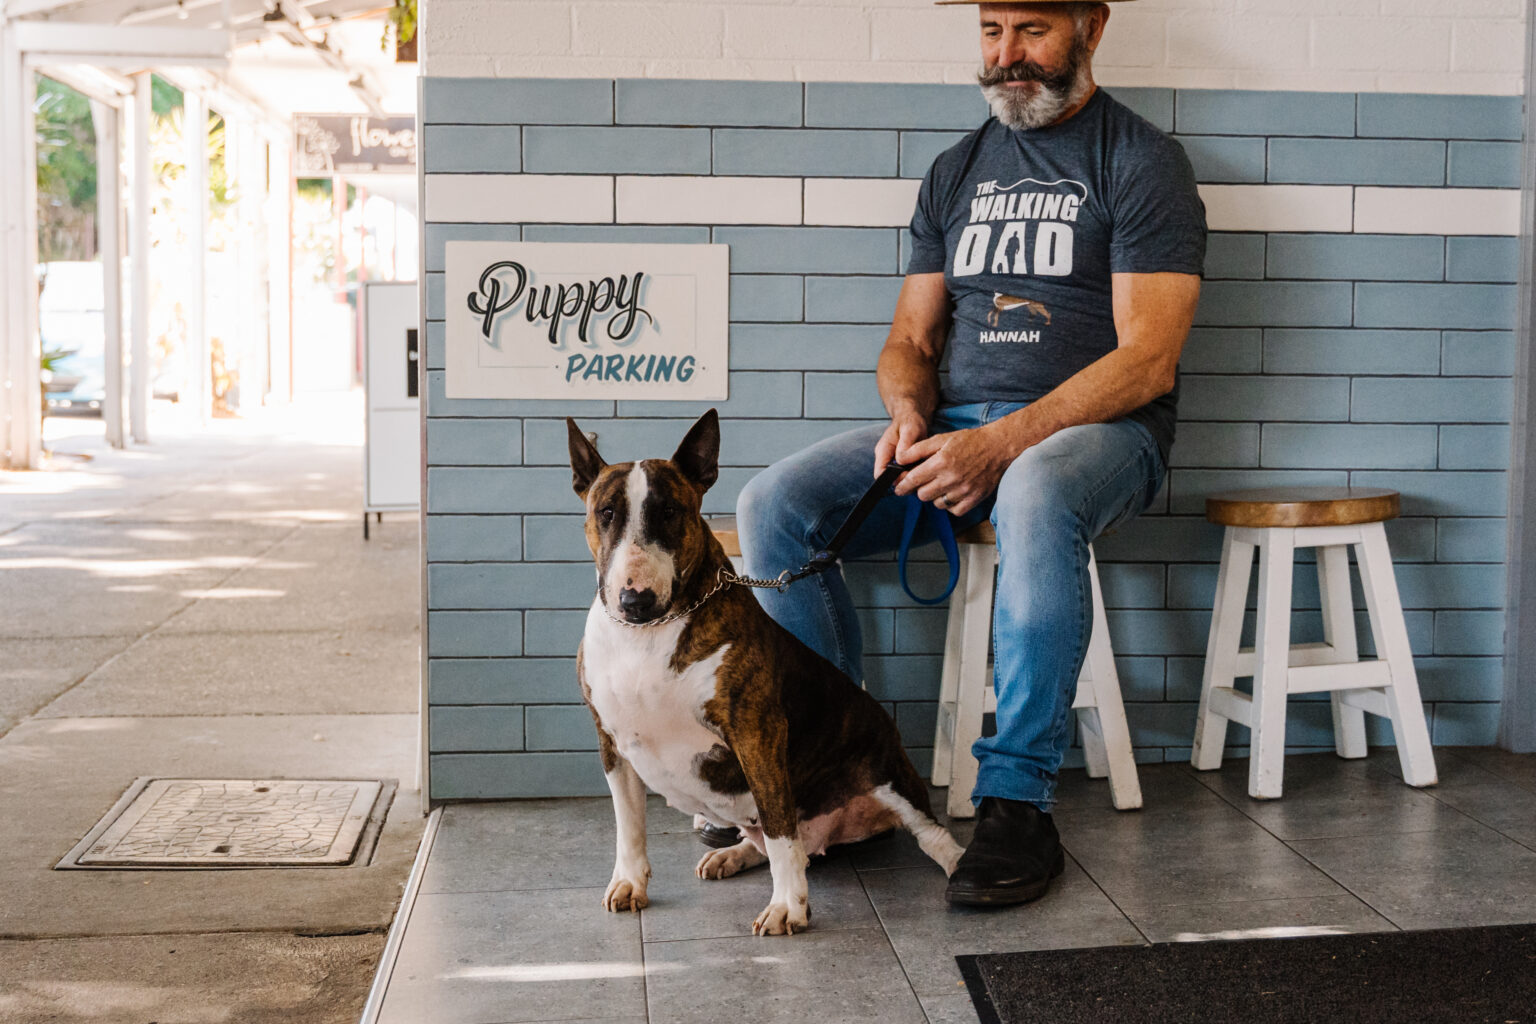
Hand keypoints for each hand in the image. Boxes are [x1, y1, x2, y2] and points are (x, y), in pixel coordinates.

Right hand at [873, 410, 928, 477]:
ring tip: (922, 471)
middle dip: (903, 480)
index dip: (891, 480)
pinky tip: (923, 469)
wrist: (912, 419)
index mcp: (883, 451)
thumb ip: (904, 444)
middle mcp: (885, 458)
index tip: (907, 479)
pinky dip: (914, 474)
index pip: (879, 474)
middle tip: (918, 475)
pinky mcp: (900, 464)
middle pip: (889, 479)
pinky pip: (905, 474)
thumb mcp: (909, 430)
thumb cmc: (910, 422)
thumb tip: (900, 460)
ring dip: (909, 478)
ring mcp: (892, 462)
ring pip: (897, 478)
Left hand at [891, 426, 1013, 517]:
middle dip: (919, 489)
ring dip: (935, 496)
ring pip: (937, 504)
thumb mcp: (941, 439)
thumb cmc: (969, 441)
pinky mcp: (974, 499)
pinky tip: (952, 492)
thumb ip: (918, 449)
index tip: (898, 488)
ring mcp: (964, 490)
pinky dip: (950, 504)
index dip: (902, 485)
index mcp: (942, 462)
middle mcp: (952, 478)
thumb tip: (899, 459)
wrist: (998, 447)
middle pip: (922, 495)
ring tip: (941, 484)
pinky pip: (954, 510)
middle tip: (924, 482)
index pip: (913, 480)